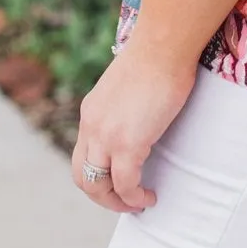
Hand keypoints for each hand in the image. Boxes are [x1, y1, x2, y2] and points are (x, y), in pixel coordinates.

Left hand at [70, 39, 196, 214]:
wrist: (164, 44)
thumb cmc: (158, 56)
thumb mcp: (129, 85)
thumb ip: (125, 106)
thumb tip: (141, 119)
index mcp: (91, 111)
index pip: (83, 154)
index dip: (97, 174)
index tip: (117, 181)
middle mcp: (92, 125)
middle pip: (82, 176)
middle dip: (102, 196)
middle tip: (124, 200)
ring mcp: (107, 136)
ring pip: (97, 186)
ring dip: (116, 202)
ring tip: (136, 203)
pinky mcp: (128, 144)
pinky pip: (126, 185)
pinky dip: (135, 198)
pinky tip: (148, 196)